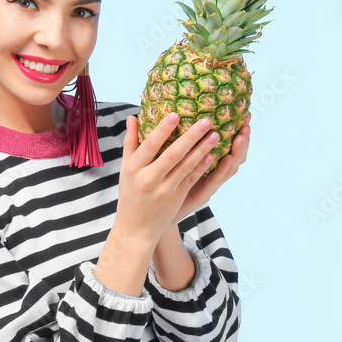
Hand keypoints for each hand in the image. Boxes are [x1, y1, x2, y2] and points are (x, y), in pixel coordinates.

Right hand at [117, 112, 222, 244]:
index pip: (150, 145)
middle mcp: (149, 178)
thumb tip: (132, 117)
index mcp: (134, 168)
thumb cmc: (130, 193)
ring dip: (202, 150)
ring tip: (216, 135)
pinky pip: (191, 179)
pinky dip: (202, 167)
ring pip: (186, 166)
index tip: (175, 114)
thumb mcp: (126, 169)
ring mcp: (164, 189)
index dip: (162, 130)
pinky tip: (213, 155)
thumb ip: (130, 143)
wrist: (136, 227)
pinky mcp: (176, 197)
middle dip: (190, 136)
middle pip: (172, 154)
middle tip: (206, 120)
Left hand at [168, 113, 249, 227]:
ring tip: (241, 137)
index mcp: (205, 161)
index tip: (244, 113)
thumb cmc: (160, 182)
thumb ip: (170, 137)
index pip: (227, 143)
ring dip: (237, 151)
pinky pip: (214, 180)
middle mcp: (211, 172)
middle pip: (234, 154)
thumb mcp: (167, 157)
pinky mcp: (202, 194)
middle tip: (247, 123)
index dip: (236, 129)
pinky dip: (222, 169)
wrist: (153, 213)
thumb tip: (160, 112)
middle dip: (242, 138)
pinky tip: (227, 158)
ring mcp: (209, 184)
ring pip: (229, 167)